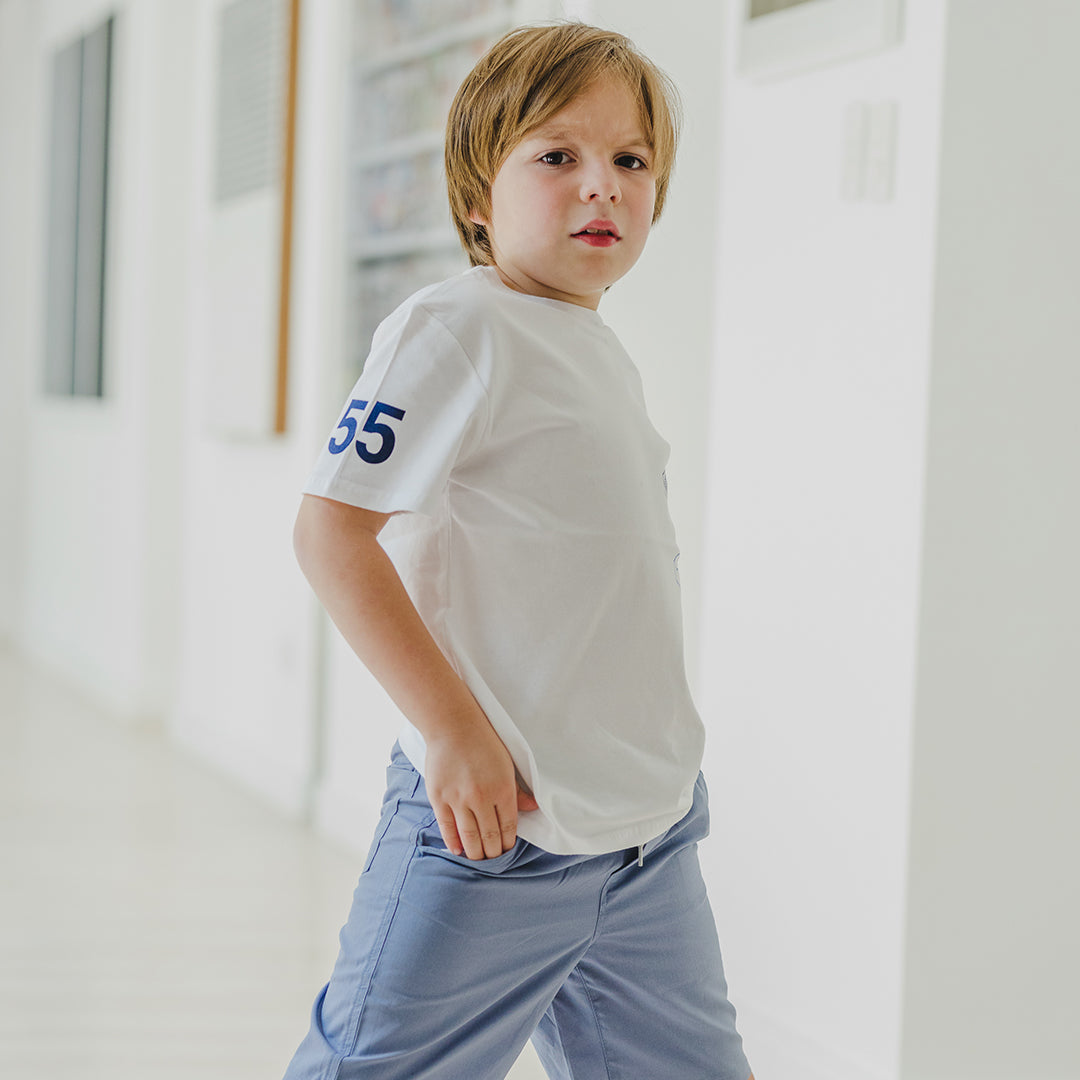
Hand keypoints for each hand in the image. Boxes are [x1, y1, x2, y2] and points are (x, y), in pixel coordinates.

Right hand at [423, 720, 538, 859]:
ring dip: (475, 852)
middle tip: (493, 858)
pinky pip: (447, 828)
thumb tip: (533, 807)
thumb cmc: (483, 743)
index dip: (508, 843)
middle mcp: (481, 798)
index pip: (508, 827)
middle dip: (493, 852)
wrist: (453, 726)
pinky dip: (454, 842)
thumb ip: (518, 790)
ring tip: (478, 858)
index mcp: (503, 790)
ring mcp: (458, 800)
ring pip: (469, 837)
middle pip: (489, 837)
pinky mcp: (439, 798)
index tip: (506, 849)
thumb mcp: (507, 764)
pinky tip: (459, 850)